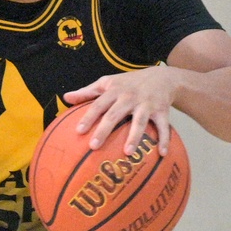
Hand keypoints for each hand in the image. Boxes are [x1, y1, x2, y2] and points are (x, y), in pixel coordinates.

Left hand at [62, 65, 177, 155]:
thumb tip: (66, 98)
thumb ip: (87, 92)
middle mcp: (129, 97)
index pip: (98, 105)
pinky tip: (161, 154)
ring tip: (127, 152)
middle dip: (104, 130)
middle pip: (115, 115)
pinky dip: (164, 139)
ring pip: (139, 121)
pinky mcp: (162, 111)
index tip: (79, 131)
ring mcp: (146, 104)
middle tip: (94, 146)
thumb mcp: (107, 82)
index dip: (88, 117)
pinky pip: (164, 127)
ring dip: (134, 137)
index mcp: (114, 91)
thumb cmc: (128, 83)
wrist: (160, 77)